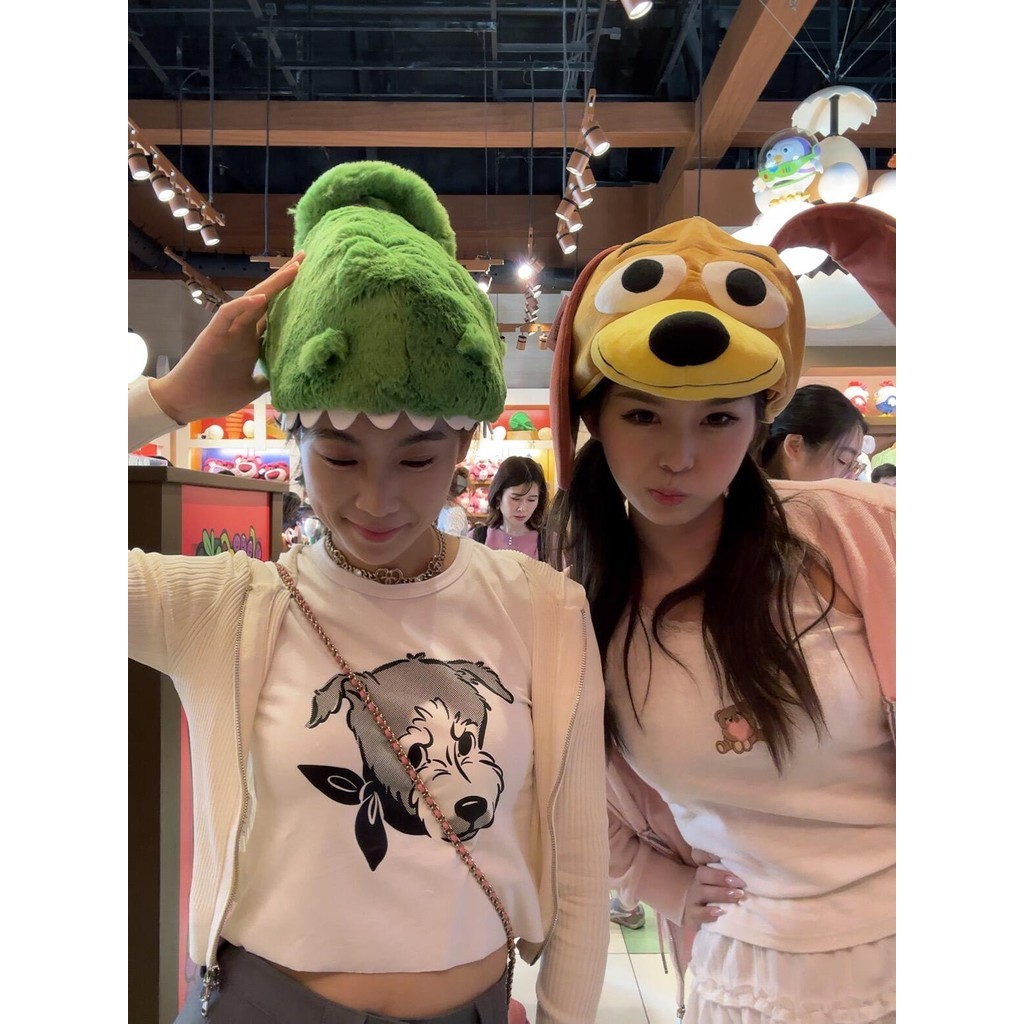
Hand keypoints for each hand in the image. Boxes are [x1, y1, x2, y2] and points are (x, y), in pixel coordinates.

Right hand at [149, 252, 304, 423]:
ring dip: (272, 284)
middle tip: (304, 257)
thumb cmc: (215, 395)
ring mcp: (228, 330)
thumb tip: (287, 379)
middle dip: (285, 278)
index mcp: (251, 341)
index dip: (292, 298)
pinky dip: (243, 304)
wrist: (186, 403)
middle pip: (267, 299)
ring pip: (251, 300)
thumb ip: (266, 380)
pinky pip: (228, 314)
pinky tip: (262, 297)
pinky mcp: (213, 335)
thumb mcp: (251, 389)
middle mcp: (242, 330)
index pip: (275, 314)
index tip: (311, 282)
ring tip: (293, 268)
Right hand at [682, 848, 745, 931]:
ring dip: (720, 893)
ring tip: (737, 896)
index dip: (709, 854)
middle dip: (721, 877)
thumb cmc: (717, 900)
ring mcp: (693, 899)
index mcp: (704, 873)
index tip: (721, 856)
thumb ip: (733, 878)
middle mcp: (697, 883)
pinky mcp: (693, 916)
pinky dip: (708, 912)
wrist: (697, 917)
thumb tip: (752, 870)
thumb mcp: (723, 887)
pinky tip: (720, 912)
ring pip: (702, 892)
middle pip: (703, 874)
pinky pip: (698, 913)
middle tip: (740, 882)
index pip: (700, 856)